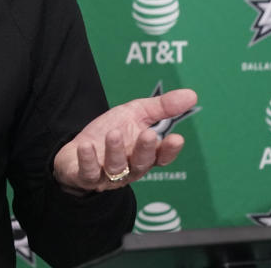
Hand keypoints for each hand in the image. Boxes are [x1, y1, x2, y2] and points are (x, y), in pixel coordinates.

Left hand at [53, 88, 196, 193]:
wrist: (77, 148)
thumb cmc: (110, 131)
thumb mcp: (135, 114)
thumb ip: (161, 107)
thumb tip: (192, 95)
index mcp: (144, 154)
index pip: (161, 156)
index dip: (170, 150)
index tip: (177, 138)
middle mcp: (129, 168)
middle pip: (141, 163)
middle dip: (145, 149)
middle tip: (148, 134)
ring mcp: (107, 174)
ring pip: (116, 167)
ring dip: (115, 151)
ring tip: (113, 134)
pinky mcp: (85, 176)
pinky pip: (88, 172)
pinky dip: (88, 160)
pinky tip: (86, 146)